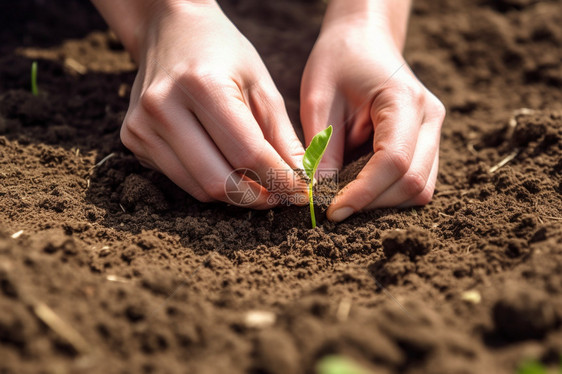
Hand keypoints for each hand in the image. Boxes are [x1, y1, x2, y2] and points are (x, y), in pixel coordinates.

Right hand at [119, 1, 305, 207]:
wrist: (170, 30)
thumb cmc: (224, 54)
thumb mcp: (262, 85)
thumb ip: (282, 136)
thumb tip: (302, 181)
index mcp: (202, 85)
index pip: (248, 153)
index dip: (281, 179)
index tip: (302, 192)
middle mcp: (163, 107)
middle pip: (219, 180)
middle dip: (257, 198)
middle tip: (280, 196)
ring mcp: (142, 126)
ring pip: (199, 188)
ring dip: (234, 195)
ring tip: (257, 184)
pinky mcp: (132, 139)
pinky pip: (181, 180)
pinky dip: (209, 183)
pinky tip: (224, 166)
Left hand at [300, 8, 444, 221]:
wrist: (363, 39)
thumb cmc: (338, 61)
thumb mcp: (318, 99)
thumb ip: (322, 148)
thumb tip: (321, 195)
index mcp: (404, 101)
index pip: (394, 162)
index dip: (364, 193)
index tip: (333, 211)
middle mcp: (430, 117)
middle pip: (414, 182)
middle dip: (373, 203)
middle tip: (335, 209)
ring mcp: (434, 131)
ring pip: (421, 188)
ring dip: (383, 202)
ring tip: (346, 199)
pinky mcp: (427, 142)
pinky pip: (417, 180)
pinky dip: (390, 193)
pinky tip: (361, 189)